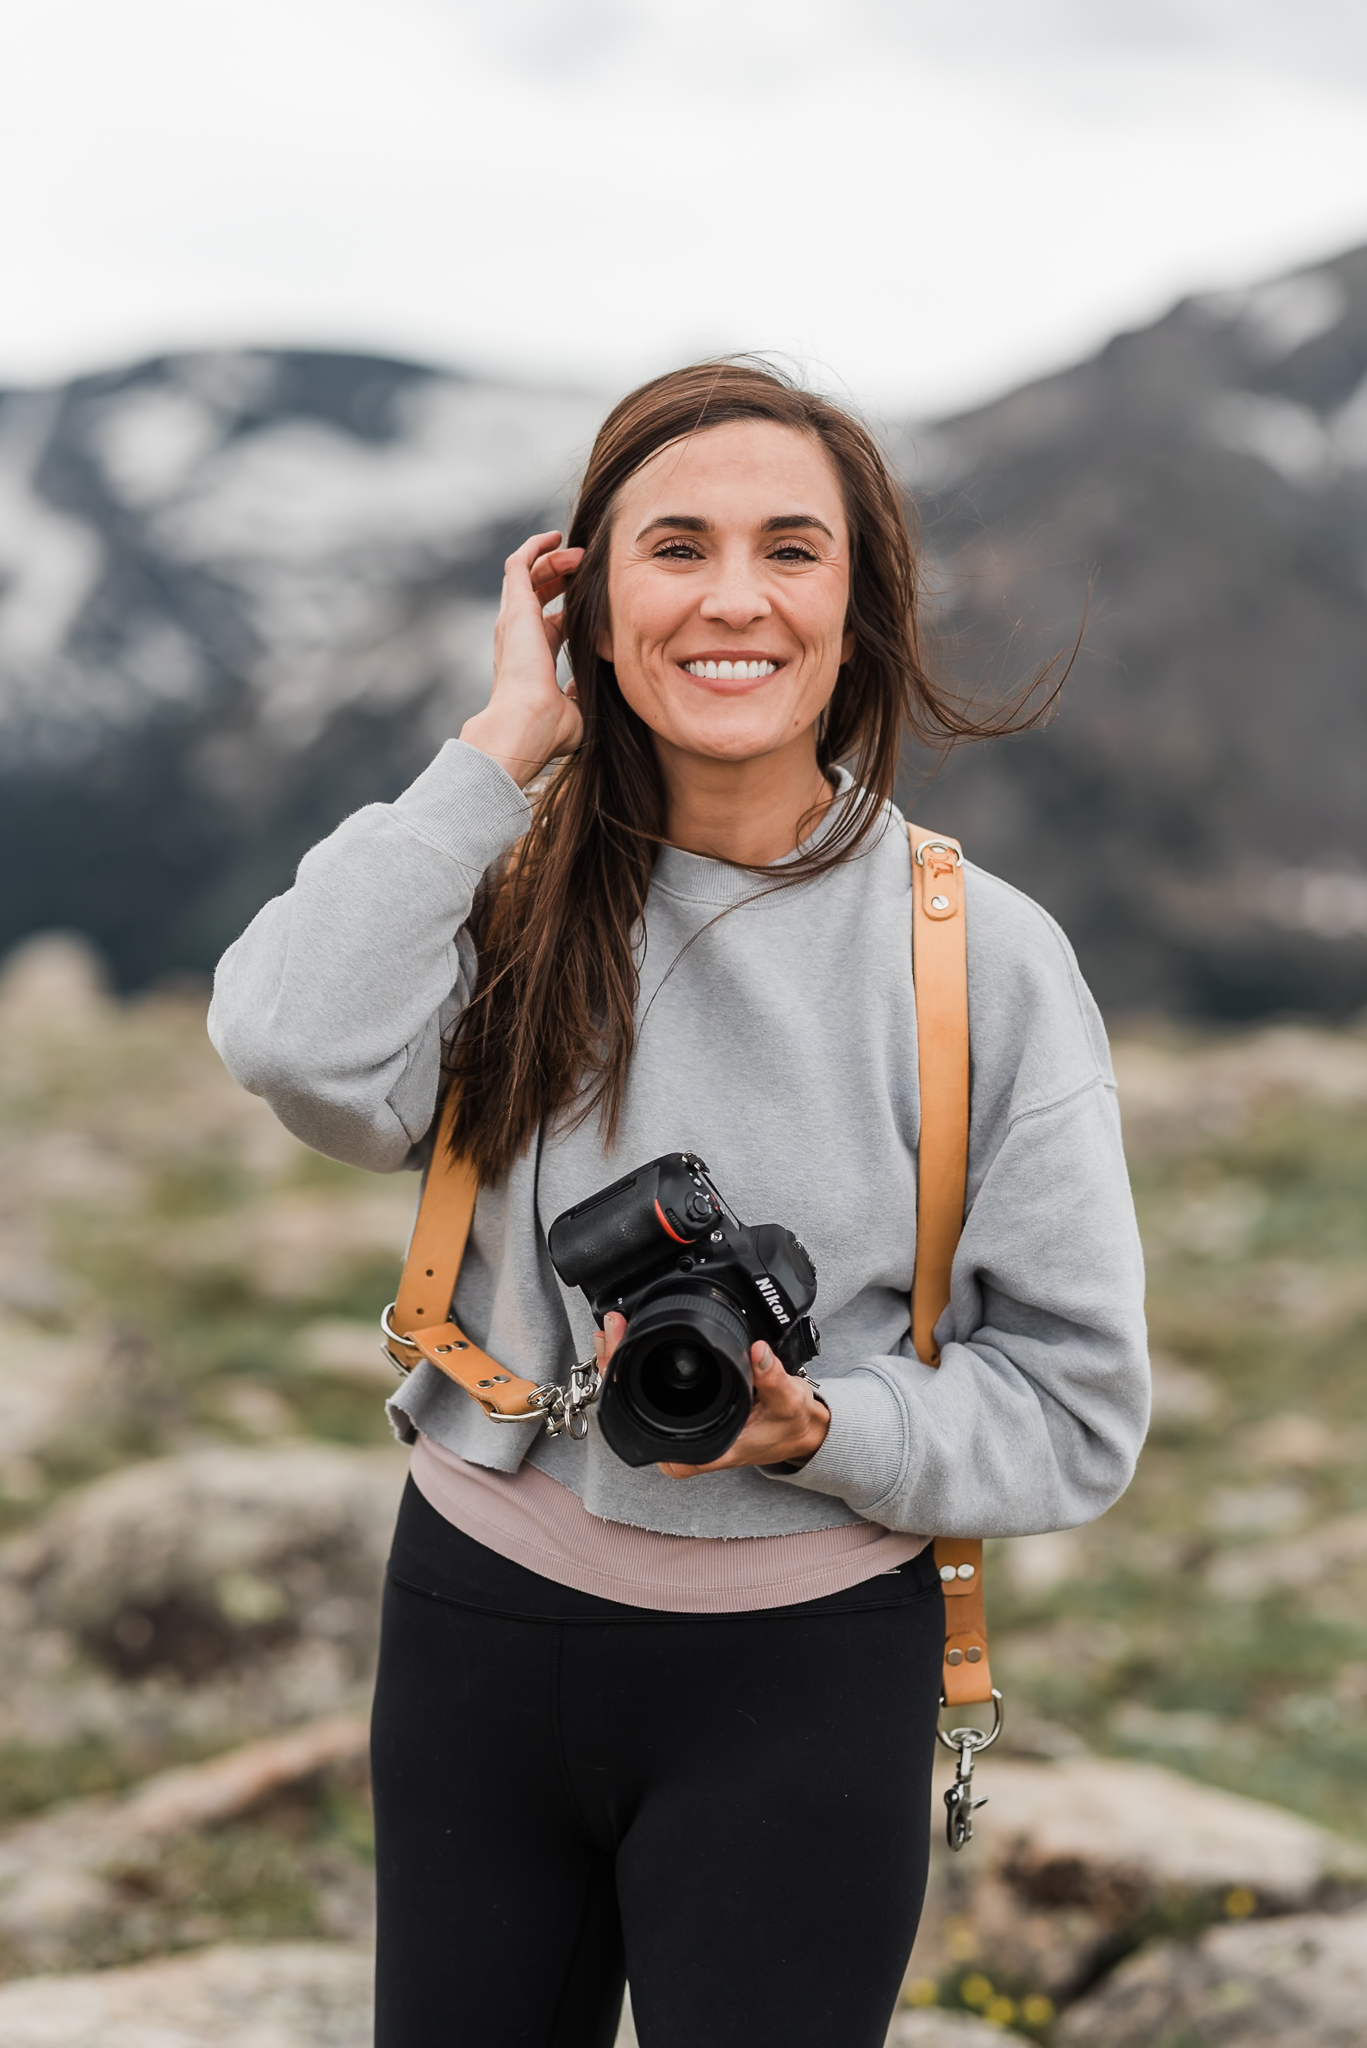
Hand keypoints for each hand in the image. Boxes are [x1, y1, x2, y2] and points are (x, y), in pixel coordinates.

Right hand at [460, 530, 585, 786]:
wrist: (525, 725)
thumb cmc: (548, 728)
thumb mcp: (576, 709)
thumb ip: (580, 695)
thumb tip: (585, 688)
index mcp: (535, 658)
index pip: (553, 623)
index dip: (573, 607)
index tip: (597, 598)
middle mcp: (520, 636)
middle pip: (538, 594)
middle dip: (562, 577)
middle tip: (587, 566)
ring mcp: (514, 620)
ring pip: (528, 574)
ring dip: (553, 560)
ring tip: (578, 552)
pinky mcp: (514, 607)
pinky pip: (518, 564)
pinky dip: (535, 548)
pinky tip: (555, 537)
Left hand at [593, 1316, 829, 1478]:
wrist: (798, 1433)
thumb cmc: (787, 1425)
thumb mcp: (787, 1401)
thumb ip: (773, 1378)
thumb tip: (758, 1352)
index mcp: (698, 1453)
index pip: (643, 1420)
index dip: (623, 1382)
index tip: (617, 1350)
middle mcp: (682, 1448)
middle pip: (631, 1406)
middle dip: (615, 1364)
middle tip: (611, 1329)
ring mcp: (679, 1434)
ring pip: (635, 1399)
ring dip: (623, 1362)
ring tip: (614, 1329)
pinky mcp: (683, 1418)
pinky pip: (649, 1393)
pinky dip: (637, 1365)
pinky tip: (631, 1341)